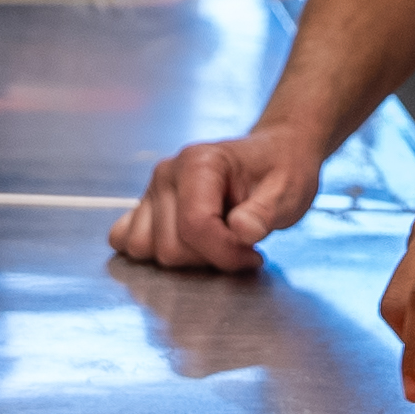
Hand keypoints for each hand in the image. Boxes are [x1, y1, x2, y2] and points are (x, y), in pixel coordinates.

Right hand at [113, 124, 325, 270]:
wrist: (274, 154)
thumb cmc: (281, 170)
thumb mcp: (288, 191)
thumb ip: (265, 212)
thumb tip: (242, 231)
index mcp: (199, 163)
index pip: (194, 225)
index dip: (224, 253)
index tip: (252, 256)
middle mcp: (168, 173)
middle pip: (168, 245)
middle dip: (207, 258)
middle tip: (238, 247)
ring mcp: (152, 189)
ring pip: (145, 249)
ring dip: (182, 259)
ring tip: (215, 243)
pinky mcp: (146, 206)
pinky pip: (125, 239)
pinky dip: (151, 252)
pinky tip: (187, 245)